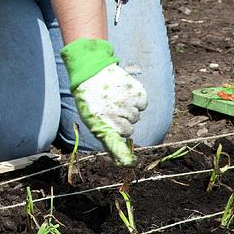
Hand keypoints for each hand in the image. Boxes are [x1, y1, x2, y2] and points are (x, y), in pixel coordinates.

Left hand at [62, 39, 147, 166]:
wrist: (92, 71)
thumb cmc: (91, 98)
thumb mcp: (91, 118)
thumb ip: (107, 136)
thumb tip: (122, 160)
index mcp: (100, 122)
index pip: (113, 143)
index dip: (122, 156)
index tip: (130, 163)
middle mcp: (114, 114)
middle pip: (129, 130)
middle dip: (123, 123)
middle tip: (111, 110)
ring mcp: (126, 103)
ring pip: (136, 117)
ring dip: (129, 110)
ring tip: (115, 99)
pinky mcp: (136, 92)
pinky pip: (142, 104)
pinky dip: (136, 100)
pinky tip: (124, 93)